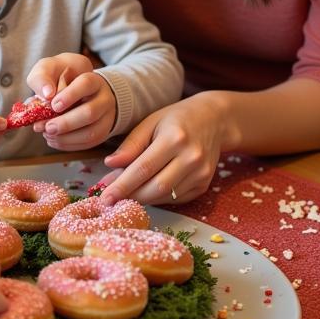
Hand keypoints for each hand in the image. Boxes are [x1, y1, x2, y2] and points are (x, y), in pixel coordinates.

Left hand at [26, 53, 116, 150]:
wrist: (78, 88)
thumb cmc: (61, 77)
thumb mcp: (50, 69)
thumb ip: (42, 77)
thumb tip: (46, 94)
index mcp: (93, 80)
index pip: (86, 84)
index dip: (69, 95)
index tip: (53, 105)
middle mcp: (104, 98)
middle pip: (90, 112)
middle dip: (66, 123)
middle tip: (47, 127)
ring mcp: (106, 117)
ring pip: (92, 132)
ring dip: (66, 138)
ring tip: (47, 134)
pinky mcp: (102, 132)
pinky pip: (89, 143)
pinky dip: (69, 144)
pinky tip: (53, 140)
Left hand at [97, 92, 229, 204]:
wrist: (215, 120)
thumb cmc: (176, 119)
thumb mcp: (150, 122)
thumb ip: (130, 145)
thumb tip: (109, 164)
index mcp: (174, 138)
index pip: (143, 168)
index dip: (122, 185)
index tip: (104, 197)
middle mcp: (191, 158)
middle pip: (155, 187)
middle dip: (130, 196)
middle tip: (111, 199)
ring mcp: (201, 173)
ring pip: (165, 196)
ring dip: (142, 198)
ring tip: (126, 193)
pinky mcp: (205, 184)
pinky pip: (176, 198)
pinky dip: (157, 198)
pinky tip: (146, 190)